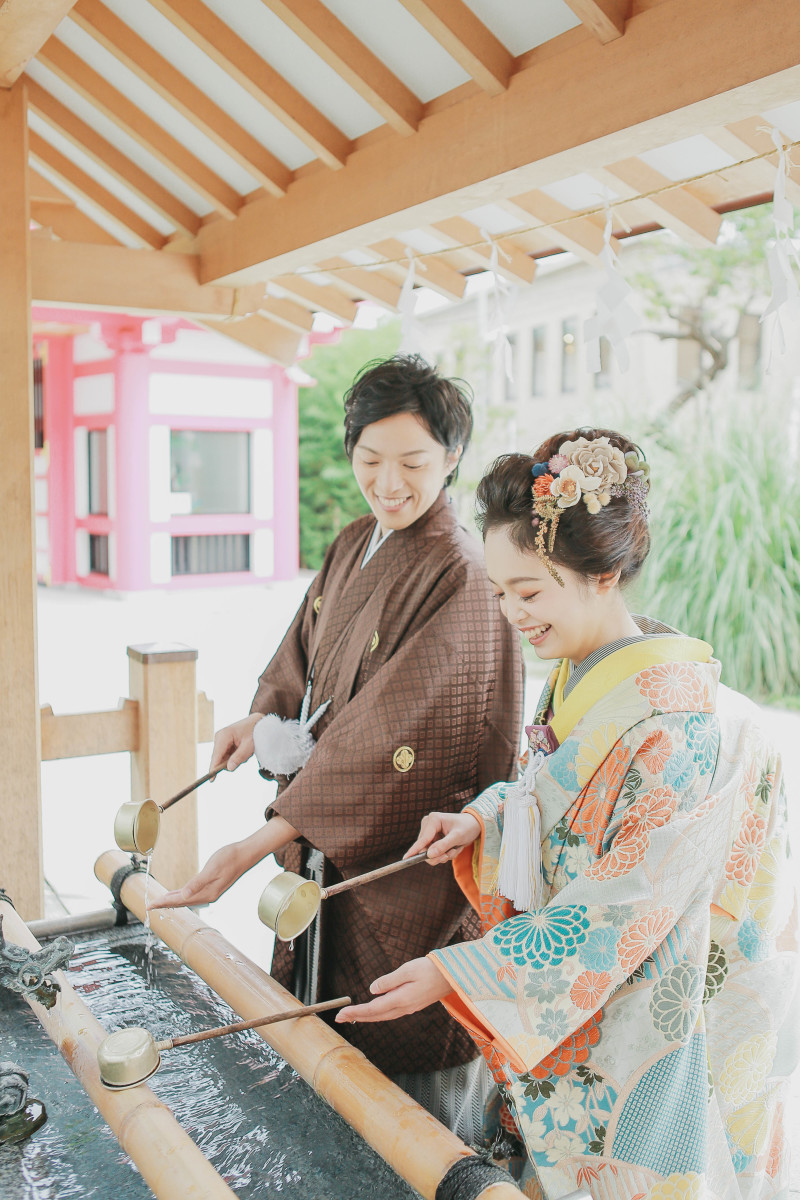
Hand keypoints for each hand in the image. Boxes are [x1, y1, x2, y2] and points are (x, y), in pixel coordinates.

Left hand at [148, 814, 299, 910]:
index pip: (180, 900)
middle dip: (165, 903)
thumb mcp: (212, 868)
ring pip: (187, 899)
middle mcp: (208, 895)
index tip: (150, 905)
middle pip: (182, 902)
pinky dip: (183, 895)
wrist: (246, 853)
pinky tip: (178, 894)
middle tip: (149, 906)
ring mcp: (211, 891)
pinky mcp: (212, 885)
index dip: (164, 903)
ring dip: (173, 900)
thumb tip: (183, 895)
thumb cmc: (229, 858)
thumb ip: (197, 883)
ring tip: (160, 902)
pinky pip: (193, 893)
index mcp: (207, 893)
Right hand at [209, 714, 261, 773]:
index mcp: (223, 736)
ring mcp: (220, 740)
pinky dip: (235, 756)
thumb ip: (239, 757)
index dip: (213, 768)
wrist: (257, 722)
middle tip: (245, 756)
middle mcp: (219, 737)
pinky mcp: (223, 743)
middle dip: (232, 762)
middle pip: (219, 759)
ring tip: (246, 751)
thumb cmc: (254, 731)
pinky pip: (227, 756)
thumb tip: (228, 769)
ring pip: (224, 759)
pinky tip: (243, 750)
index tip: (211, 780)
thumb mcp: (249, 746)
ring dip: (235, 759)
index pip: (216, 756)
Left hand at [335, 958, 452, 1023]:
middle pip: (375, 1016)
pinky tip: (373, 1011)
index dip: (355, 1012)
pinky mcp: (412, 1005)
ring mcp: (409, 1008)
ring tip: (352, 1016)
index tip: (340, 1014)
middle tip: (339, 1018)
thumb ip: (389, 980)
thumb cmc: (431, 969)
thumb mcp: (408, 969)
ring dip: (366, 1016)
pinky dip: (377, 1014)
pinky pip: (390, 1013)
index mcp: (401, 999)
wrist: (452, 976)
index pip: (373, 1009)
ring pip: (382, 1016)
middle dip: (357, 1017)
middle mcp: (404, 1007)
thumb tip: (372, 990)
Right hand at [405, 811, 480, 864]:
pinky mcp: (432, 838)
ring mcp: (430, 832)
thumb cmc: (467, 827)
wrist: (474, 825)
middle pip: (425, 849)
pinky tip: (452, 848)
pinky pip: (434, 853)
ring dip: (443, 855)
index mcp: (433, 820)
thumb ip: (443, 845)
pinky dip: (444, 854)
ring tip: (454, 849)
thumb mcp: (457, 837)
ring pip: (429, 853)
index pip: (423, 839)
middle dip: (439, 855)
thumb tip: (429, 855)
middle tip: (449, 855)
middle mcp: (428, 825)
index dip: (414, 850)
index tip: (405, 859)